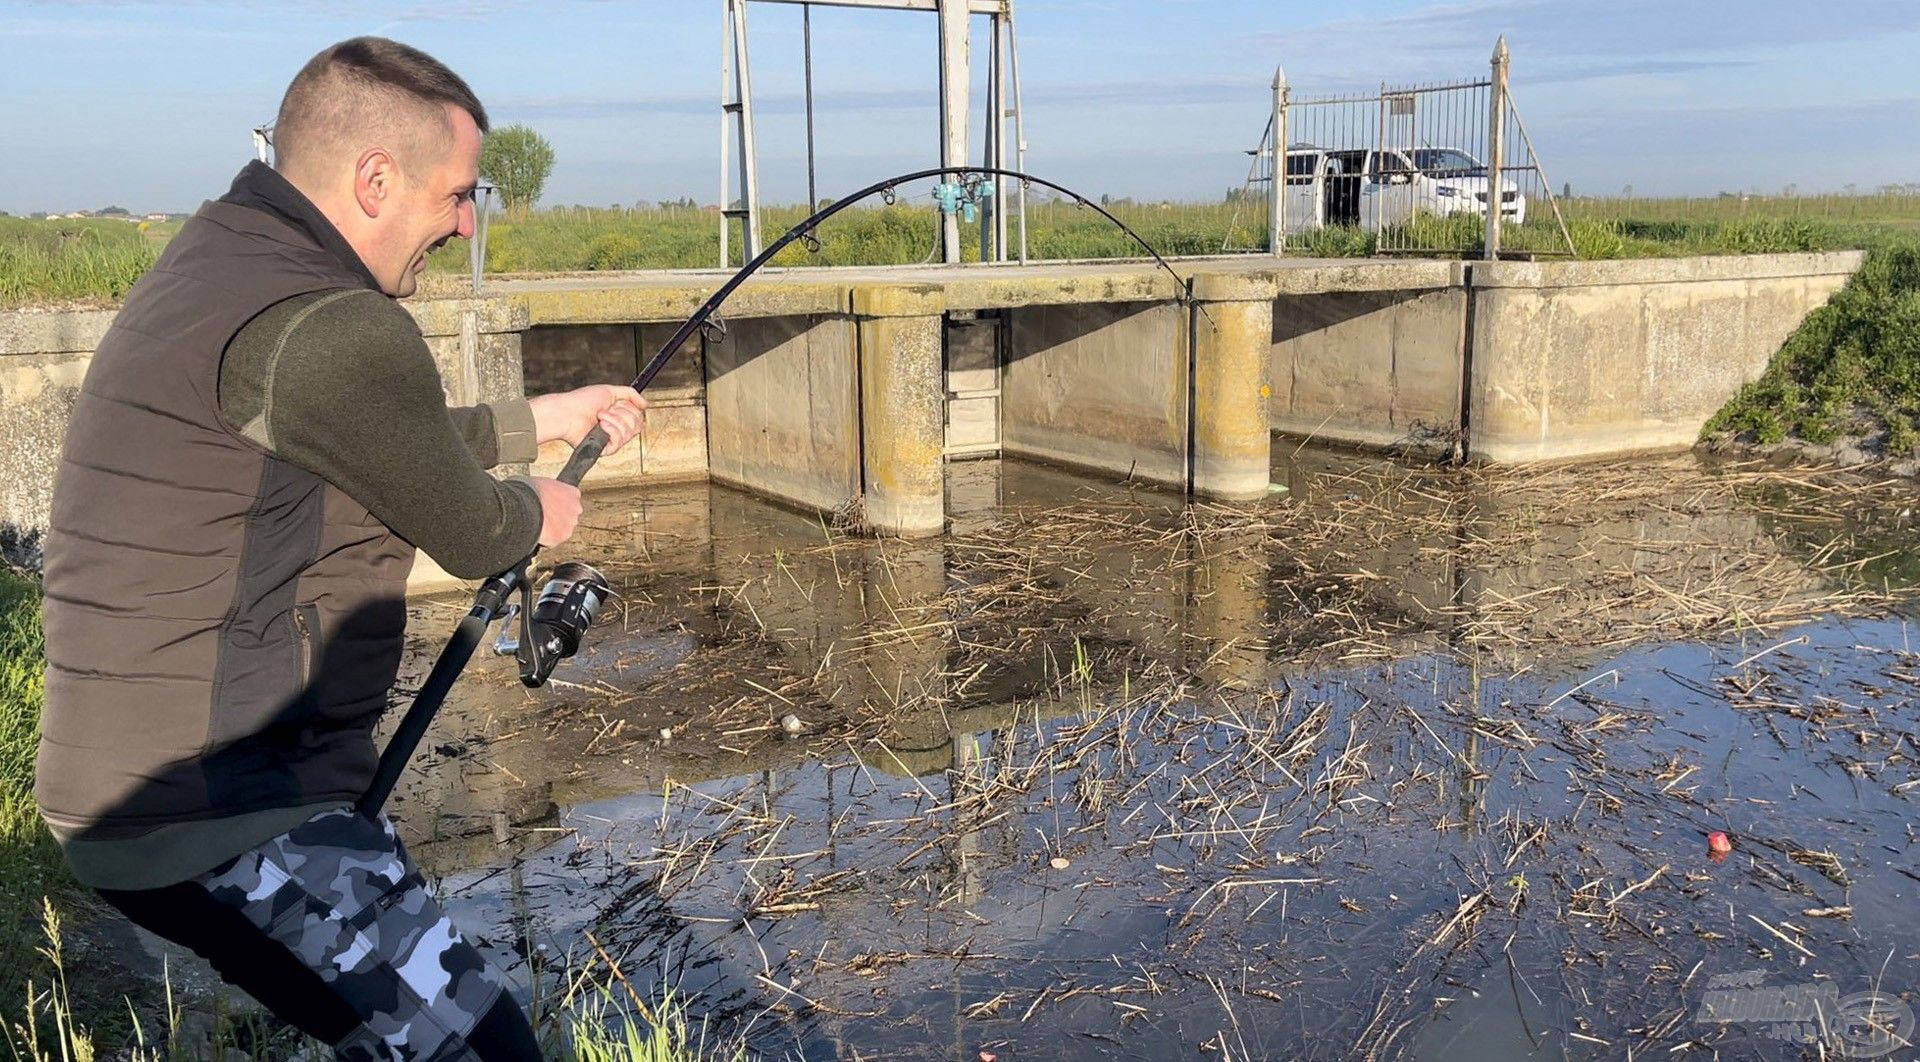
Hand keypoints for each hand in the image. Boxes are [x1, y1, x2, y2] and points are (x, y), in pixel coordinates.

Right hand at [528, 477, 582, 547]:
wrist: (524, 507)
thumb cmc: (529, 492)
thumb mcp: (540, 483)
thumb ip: (547, 490)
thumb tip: (539, 492)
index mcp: (572, 492)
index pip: (571, 498)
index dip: (559, 502)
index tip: (551, 505)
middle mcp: (575, 508)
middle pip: (569, 515)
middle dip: (559, 517)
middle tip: (544, 516)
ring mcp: (570, 523)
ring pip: (563, 528)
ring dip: (553, 528)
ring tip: (538, 525)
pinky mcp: (562, 536)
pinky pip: (555, 540)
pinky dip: (547, 539)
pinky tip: (537, 533)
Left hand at [529, 385, 647, 455]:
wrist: (567, 412)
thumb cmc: (582, 401)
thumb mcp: (610, 391)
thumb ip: (630, 394)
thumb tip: (646, 404)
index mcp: (618, 415)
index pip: (638, 417)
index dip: (630, 408)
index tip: (616, 403)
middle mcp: (616, 428)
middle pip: (637, 425)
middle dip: (622, 414)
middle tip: (606, 410)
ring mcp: (610, 439)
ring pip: (629, 434)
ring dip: (615, 421)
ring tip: (600, 416)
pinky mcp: (604, 449)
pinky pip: (619, 442)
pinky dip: (611, 430)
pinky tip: (601, 425)